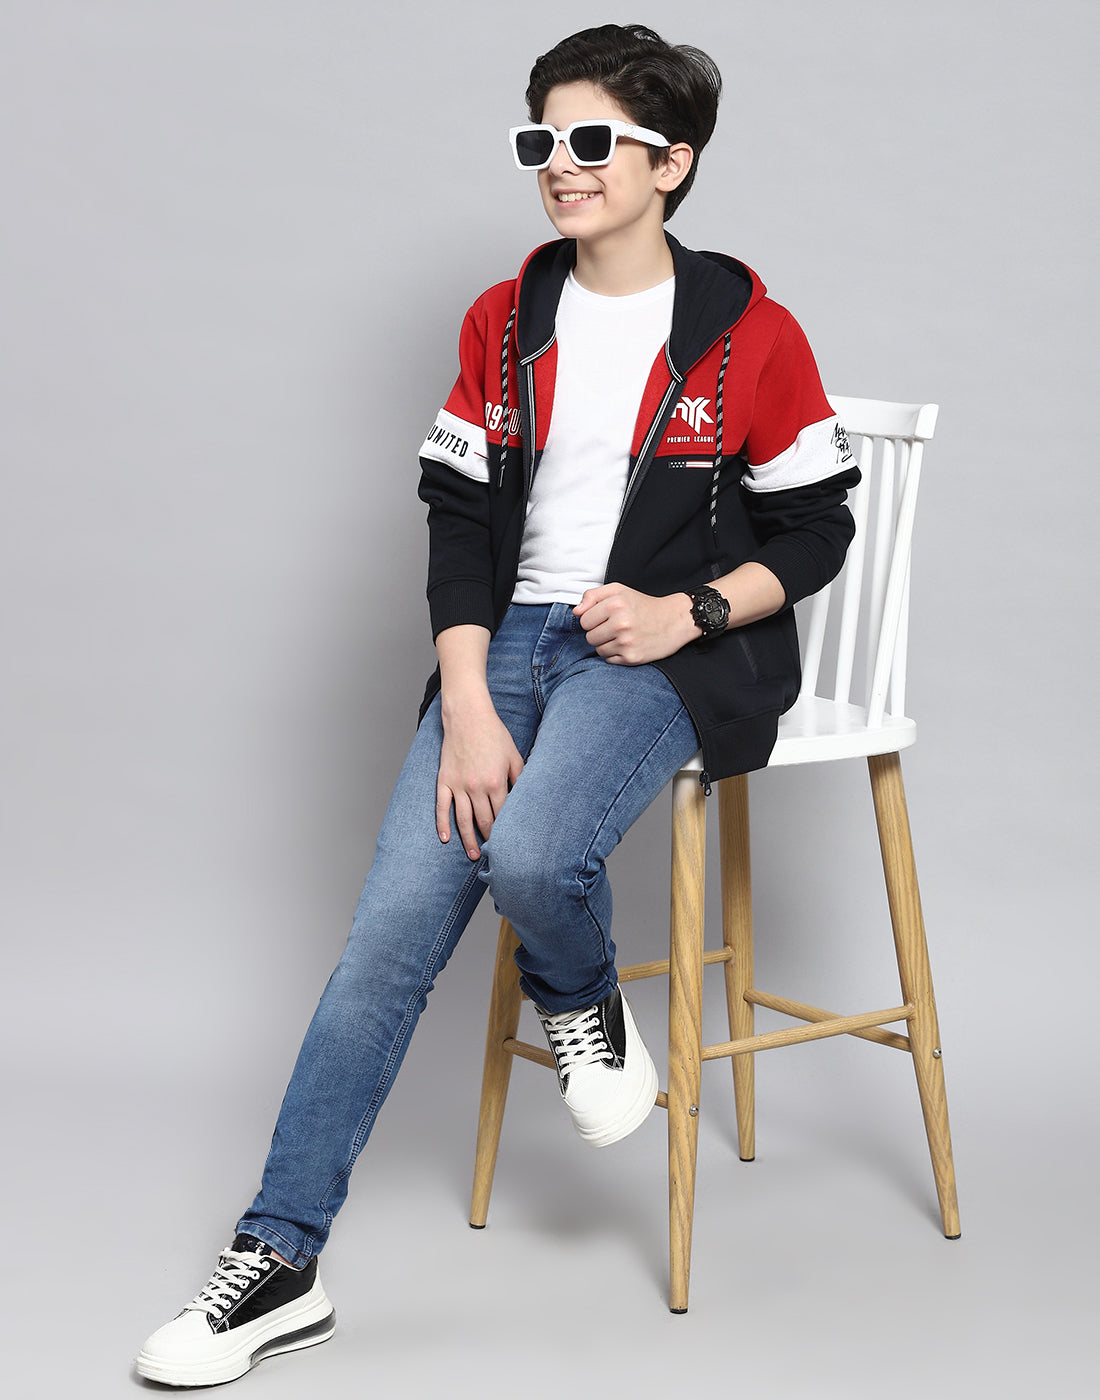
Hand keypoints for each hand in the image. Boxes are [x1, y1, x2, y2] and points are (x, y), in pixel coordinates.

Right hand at [436, 702, 524, 858]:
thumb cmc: (493, 734)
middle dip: (490, 839)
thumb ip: (520, 778)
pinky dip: (442, 824)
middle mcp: (477, 787)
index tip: (510, 844)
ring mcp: (458, 785)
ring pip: (463, 820)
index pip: (503, 815)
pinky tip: (445, 838)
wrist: (467, 716)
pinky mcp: (444, 780)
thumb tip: (526, 799)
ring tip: (474, 855)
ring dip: (469, 840)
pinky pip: (442, 807)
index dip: (506, 831)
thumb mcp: (514, 755)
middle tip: (494, 855)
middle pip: (484, 821)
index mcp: (496, 782)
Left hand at [574, 583, 699, 664]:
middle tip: (615, 627)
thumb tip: (576, 612)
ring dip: (607, 644)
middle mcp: (621, 623)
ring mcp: (626, 642)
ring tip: (623, 635)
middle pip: (589, 637)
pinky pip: (609, 660)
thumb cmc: (643, 605)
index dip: (593, 619)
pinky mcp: (632, 658)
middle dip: (599, 633)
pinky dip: (616, 654)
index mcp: (615, 604)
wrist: (674, 620)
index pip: (584, 621)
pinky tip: (628, 645)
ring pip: (598, 650)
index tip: (605, 617)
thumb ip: (593, 596)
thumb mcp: (618, 591)